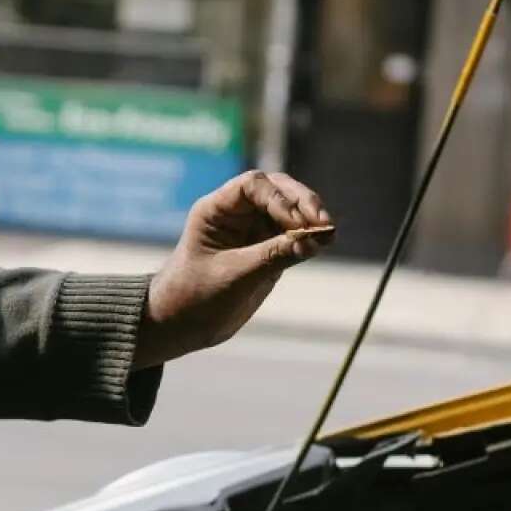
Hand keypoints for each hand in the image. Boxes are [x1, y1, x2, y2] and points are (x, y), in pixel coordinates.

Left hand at [134, 170, 333, 368]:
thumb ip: (275, 255)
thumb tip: (318, 239)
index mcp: (215, 210)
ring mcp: (252, 231)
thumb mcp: (236, 276)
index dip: (279, 198)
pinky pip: (293, 236)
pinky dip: (309, 238)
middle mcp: (236, 213)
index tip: (297, 222)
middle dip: (302, 203)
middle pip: (277, 190)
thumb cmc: (195, 297)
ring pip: (289, 212)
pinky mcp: (267, 250)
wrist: (181, 325)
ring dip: (310, 219)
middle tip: (324, 222)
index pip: (253, 185)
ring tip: (329, 234)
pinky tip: (324, 243)